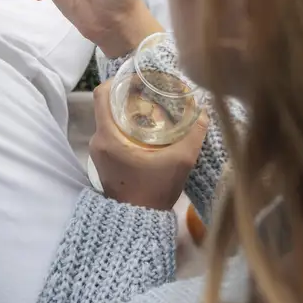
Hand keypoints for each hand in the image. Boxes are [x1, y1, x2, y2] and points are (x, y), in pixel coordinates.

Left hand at [89, 82, 209, 210]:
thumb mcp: (180, 161)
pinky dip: (126, 127)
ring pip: (110, 120)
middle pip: (108, 105)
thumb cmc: (155, 191)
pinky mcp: (103, 161)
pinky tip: (148, 129)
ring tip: (154, 109)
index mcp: (108, 136)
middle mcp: (97, 141)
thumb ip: (193, 134)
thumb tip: (204, 111)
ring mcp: (98, 152)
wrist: (138, 223)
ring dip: (128, 112)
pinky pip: (111, 134)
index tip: (139, 79)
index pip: (102, 94)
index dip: (119, 81)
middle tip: (153, 92)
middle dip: (129, 95)